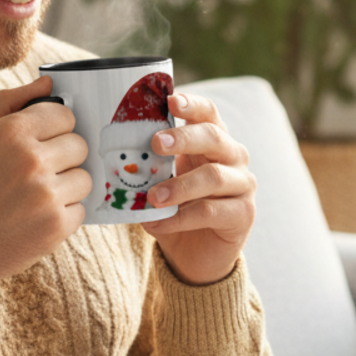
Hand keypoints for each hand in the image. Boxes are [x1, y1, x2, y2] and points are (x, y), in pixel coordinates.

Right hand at [0, 76, 90, 289]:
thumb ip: (10, 103)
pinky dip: (63, 214)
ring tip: (35, 196)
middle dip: (62, 155)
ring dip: (66, 185)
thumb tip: (49, 82)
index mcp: (12, 132)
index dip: (54, 128)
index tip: (41, 141)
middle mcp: (33, 160)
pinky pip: (81, 209)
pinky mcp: (57, 226)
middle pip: (79, 144)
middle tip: (35, 172)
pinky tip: (36, 218)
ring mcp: (47, 195)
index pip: (64, 115)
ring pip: (85, 177)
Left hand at [144, 92, 256, 285]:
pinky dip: (180, 218)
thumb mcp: (161, 180)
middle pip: (214, 137)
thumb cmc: (176, 208)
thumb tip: (112, 154)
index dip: (192, 104)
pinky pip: (211, 211)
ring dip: (179, 186)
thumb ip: (149, 165)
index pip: (208, 113)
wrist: (196, 254)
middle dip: (184, 138)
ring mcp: (243, 185)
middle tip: (156, 143)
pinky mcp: (243, 214)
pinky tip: (157, 225)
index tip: (171, 101)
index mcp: (213, 140)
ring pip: (214, 177)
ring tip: (152, 197)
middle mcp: (233, 157)